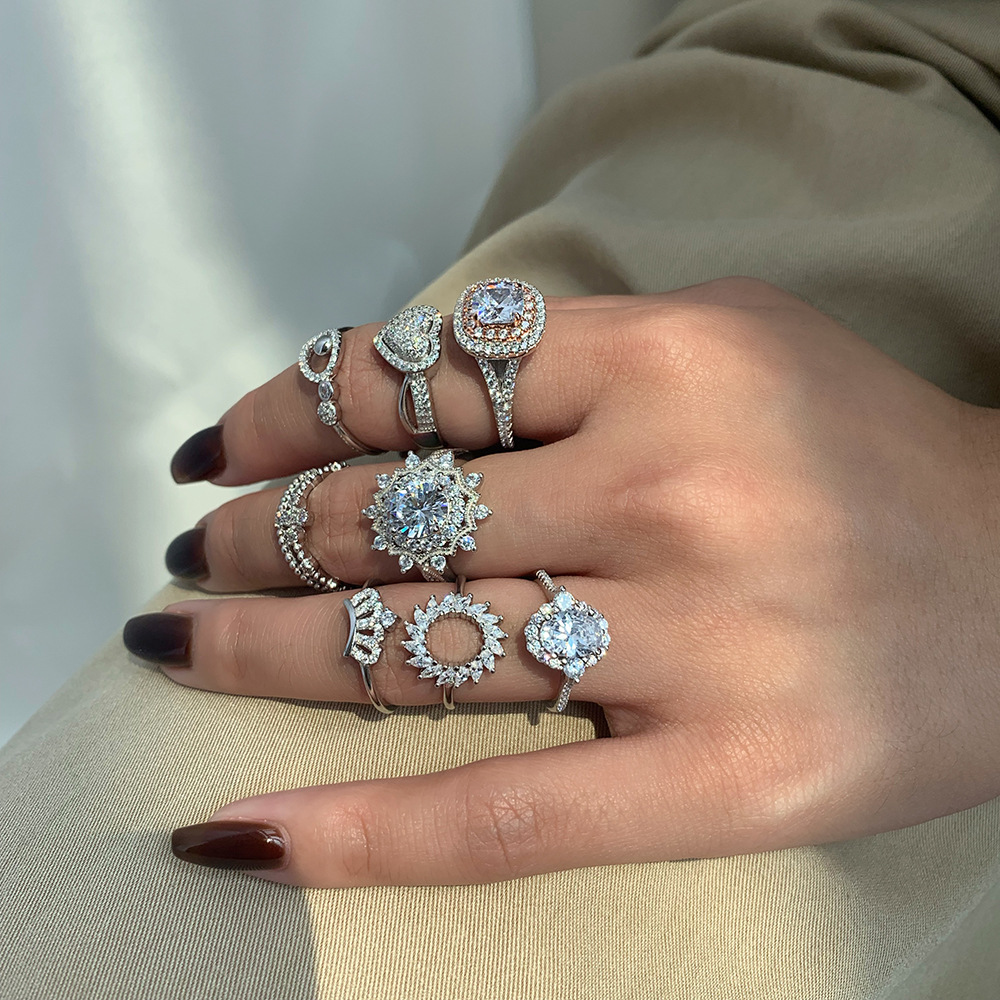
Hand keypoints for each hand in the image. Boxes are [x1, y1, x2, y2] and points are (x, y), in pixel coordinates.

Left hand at [124, 277, 999, 886]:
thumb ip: (570, 357)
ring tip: (185, 639)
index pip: (420, 375)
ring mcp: (701, 638)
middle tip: (195, 552)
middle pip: (397, 514)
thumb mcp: (725, 342)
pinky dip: (361, 831)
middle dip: (259, 533)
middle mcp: (675, 486)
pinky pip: (507, 813)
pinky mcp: (727, 778)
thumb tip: (395, 404)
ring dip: (264, 647)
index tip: (226, 445)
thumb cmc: (859, 452)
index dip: (289, 408)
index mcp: (673, 358)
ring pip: (422, 648)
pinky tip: (242, 835)